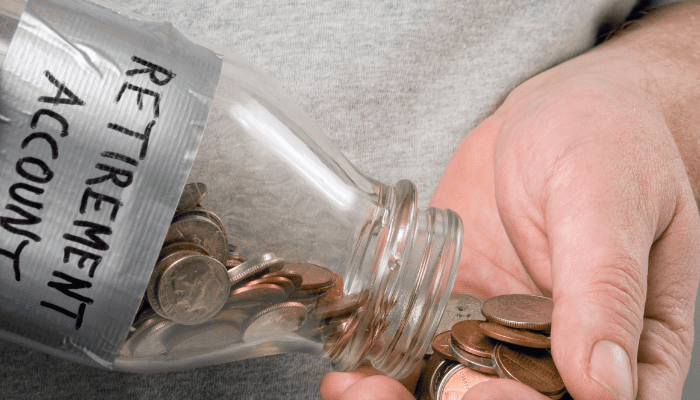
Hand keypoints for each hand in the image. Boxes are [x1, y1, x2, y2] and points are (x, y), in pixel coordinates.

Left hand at [321, 3, 699, 398]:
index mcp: (639, 340)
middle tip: (403, 392)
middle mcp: (575, 347)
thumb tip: (606, 385)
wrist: (550, 110)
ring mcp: (515, 333)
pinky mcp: (469, 309)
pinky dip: (394, 363)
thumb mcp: (606, 204)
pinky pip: (434, 350)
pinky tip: (359, 363)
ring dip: (414, 394)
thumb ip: (606, 288)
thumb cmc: (603, 138)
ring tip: (362, 385)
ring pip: (470, 388)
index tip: (485, 393)